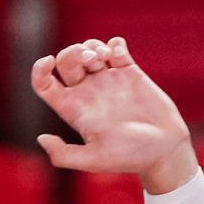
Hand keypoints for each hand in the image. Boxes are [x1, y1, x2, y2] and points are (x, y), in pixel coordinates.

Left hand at [30, 38, 195, 194]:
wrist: (164, 150)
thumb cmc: (130, 157)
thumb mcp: (95, 159)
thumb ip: (64, 154)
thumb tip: (41, 138)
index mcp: (74, 110)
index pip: (45, 85)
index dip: (39, 70)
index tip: (47, 61)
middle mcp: (88, 93)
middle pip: (66, 60)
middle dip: (73, 52)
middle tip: (91, 61)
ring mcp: (109, 81)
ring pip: (89, 48)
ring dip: (93, 46)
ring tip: (105, 58)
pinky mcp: (130, 73)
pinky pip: (116, 47)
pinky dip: (114, 44)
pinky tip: (119, 56)